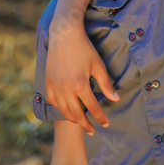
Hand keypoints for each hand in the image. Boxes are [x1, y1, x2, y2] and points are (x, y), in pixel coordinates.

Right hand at [45, 16, 119, 134]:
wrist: (65, 33)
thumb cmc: (84, 48)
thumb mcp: (98, 65)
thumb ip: (106, 84)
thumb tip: (115, 99)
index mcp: (80, 85)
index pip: (92, 107)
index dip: (100, 117)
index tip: (106, 123)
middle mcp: (66, 88)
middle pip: (76, 113)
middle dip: (86, 125)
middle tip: (93, 131)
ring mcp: (55, 85)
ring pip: (63, 109)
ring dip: (72, 118)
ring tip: (80, 122)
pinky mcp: (48, 79)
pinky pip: (52, 99)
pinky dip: (58, 107)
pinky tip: (64, 109)